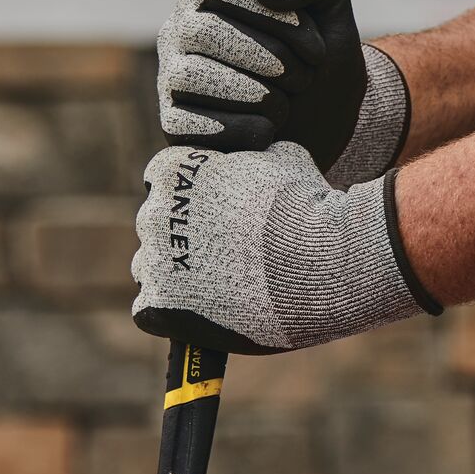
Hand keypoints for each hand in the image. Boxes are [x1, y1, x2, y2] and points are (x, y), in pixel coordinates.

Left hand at [129, 144, 439, 353]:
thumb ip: (255, 157)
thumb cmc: (310, 207)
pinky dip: (174, 315)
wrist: (322, 259)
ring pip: (152, 269)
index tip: (222, 215)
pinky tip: (206, 316)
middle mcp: (155, 212)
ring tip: (222, 289)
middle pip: (159, 226)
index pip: (165, 180)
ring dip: (178, 277)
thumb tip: (261, 157)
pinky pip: (151, 312)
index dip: (197, 199)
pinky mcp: (161, 305)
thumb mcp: (286, 157)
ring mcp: (155, 260)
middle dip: (186, 237)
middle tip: (229, 254)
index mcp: (175, 170)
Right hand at [155, 0, 410, 183]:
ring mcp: (172, 79)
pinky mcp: (175, 126)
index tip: (316, 50)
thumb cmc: (316, 57)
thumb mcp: (328, 5)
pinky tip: (269, 130)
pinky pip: (189, 126)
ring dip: (256, 94)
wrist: (323, 124)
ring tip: (285, 103)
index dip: (276, 20)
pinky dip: (242, 129)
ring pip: (192, 76)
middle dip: (270, 59)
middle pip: (205, 32)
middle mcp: (179, 31)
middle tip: (304, 79)